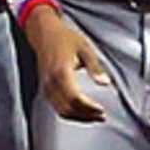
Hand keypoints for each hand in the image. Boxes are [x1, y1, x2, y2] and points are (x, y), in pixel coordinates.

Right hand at [24, 6, 112, 122]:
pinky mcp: (45, 89)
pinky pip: (57, 107)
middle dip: (86, 115)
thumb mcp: (84, 48)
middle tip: (101, 116)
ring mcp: (46, 87)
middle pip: (68, 108)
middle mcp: (51, 82)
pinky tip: (81, 112)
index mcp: (61, 72)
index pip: (74, 98)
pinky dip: (70, 113)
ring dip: (79, 117)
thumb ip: (95, 67)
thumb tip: (105, 83)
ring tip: (94, 117)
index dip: (88, 108)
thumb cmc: (63, 38)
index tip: (101, 110)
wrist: (44, 33)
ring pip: (62, 111)